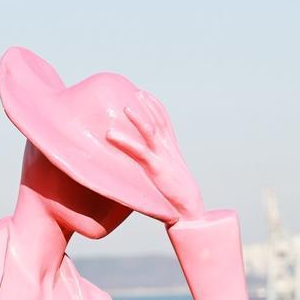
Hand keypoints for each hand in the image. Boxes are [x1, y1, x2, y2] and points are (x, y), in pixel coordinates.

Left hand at [105, 91, 203, 223]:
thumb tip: (146, 167)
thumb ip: (158, 167)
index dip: (155, 106)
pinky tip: (110, 135)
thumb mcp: (168, 177)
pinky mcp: (155, 168)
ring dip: (138, 117)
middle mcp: (168, 149)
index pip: (165, 121)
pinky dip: (124, 141)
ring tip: (125, 107)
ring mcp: (162, 157)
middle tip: (136, 91)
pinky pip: (138, 151)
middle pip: (158, 120)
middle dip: (148, 105)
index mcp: (172, 149)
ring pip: (149, 131)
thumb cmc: (177, 197)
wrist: (189, 208)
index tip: (144, 95)